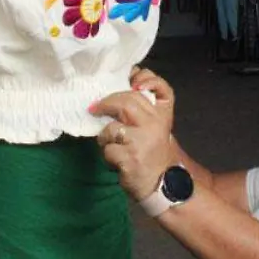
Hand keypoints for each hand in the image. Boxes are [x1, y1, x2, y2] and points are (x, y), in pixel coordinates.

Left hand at [90, 69, 177, 200]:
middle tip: (94, 109)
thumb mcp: (155, 125)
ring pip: (112, 128)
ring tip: (111, 144)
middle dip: (106, 104)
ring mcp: (143, 141)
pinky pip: (108, 149)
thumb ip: (144, 104)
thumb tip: (129, 75)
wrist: (162, 183)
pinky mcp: (130, 158)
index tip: (133, 81)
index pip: (161, 88)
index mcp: (163, 115)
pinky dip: (107, 155)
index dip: (148, 79)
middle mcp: (155, 125)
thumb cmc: (152, 150)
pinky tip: (116, 160)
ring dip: (105, 136)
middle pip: (127, 102)